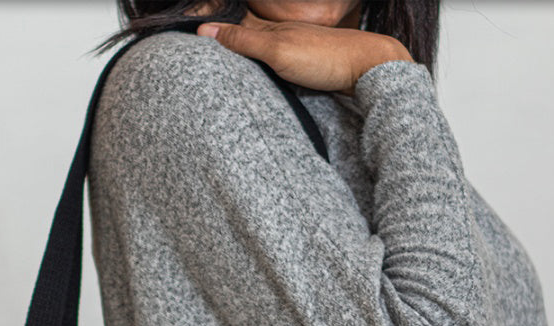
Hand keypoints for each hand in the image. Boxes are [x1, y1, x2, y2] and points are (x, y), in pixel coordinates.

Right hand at [194, 9, 412, 95]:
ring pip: (256, 49)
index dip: (210, 27)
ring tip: (215, 56)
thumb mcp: (278, 50)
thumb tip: (205, 30)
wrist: (367, 68)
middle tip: (195, 43)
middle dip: (220, 37)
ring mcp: (291, 50)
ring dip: (238, 51)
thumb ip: (243, 41)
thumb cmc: (325, 58)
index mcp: (269, 29)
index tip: (186, 32)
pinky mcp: (302, 66)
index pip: (231, 25)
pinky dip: (257, 64)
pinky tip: (254, 72)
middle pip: (242, 35)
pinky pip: (270, 63)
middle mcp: (278, 35)